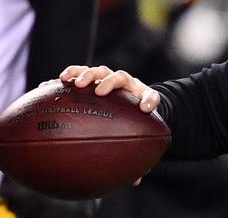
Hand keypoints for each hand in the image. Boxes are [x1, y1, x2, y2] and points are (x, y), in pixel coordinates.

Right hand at [59, 65, 159, 185]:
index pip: (150, 96)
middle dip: (110, 82)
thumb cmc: (132, 120)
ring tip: (73, 83)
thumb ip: (136, 153)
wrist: (127, 100)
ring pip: (99, 71)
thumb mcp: (136, 134)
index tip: (145, 109)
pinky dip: (68, 76)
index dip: (149, 101)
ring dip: (87, 75)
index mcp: (140, 96)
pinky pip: (79, 73)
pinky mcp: (91, 78)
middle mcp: (125, 85)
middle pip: (120, 77)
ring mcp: (107, 78)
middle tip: (100, 91)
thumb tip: (135, 181)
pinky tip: (52, 84)